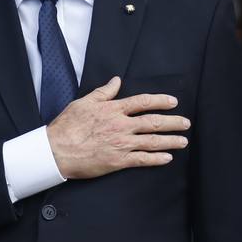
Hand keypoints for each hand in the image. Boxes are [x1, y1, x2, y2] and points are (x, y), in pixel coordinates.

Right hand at [46, 76, 189, 178]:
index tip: (173, 102)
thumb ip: (104, 92)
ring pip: (152, 141)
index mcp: (113, 110)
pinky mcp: (118, 161)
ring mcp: (121, 144)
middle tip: (186, 123)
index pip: (143, 102)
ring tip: (183, 141)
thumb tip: (117, 80)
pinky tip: (167, 158)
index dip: (160, 101)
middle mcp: (121, 126)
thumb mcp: (84, 102)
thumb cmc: (67, 126)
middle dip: (173, 122)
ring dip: (170, 141)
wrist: (56, 151)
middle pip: (153, 122)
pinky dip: (156, 159)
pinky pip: (142, 160)